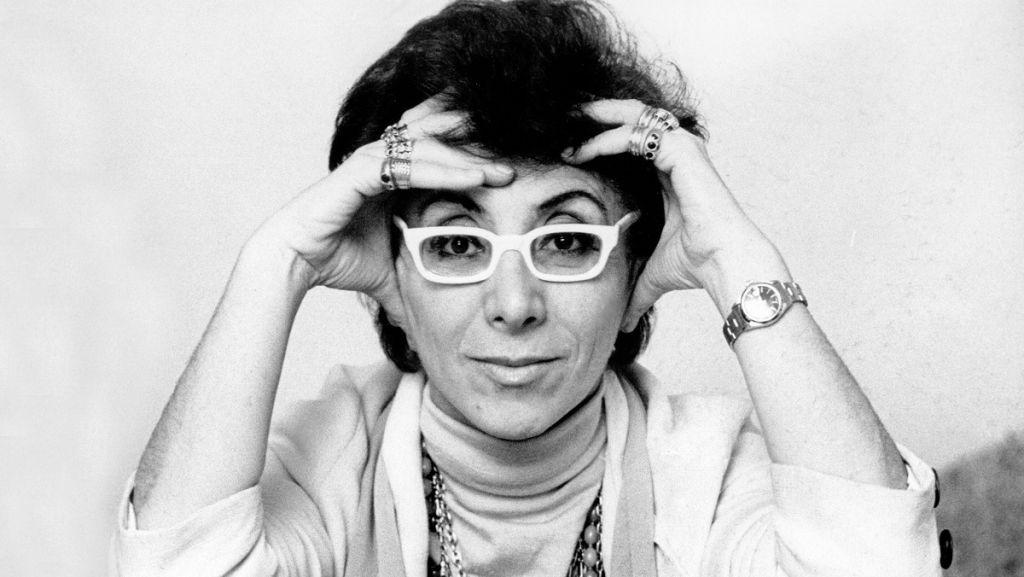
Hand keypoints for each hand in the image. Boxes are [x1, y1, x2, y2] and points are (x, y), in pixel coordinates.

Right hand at [250, 97, 514, 315]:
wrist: (294, 263)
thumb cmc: (338, 260)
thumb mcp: (394, 273)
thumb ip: (418, 284)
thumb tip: (438, 322)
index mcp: (396, 177)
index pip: (444, 160)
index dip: (476, 165)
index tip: (511, 182)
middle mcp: (386, 162)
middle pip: (442, 145)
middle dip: (479, 153)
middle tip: (518, 168)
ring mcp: (372, 162)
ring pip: (430, 149)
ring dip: (469, 159)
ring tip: (503, 172)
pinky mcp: (360, 171)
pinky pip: (409, 164)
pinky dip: (444, 169)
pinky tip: (473, 177)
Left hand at [563, 99, 788, 327]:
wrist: (722, 263)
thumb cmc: (696, 265)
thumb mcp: (654, 273)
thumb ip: (636, 289)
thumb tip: (623, 325)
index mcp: (669, 174)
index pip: (633, 141)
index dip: (601, 138)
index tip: (568, 149)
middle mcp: (677, 155)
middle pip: (633, 118)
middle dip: (597, 115)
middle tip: (564, 118)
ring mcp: (681, 150)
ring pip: (634, 116)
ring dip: (598, 119)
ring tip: (568, 125)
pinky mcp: (682, 151)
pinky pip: (637, 135)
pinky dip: (607, 139)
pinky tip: (584, 152)